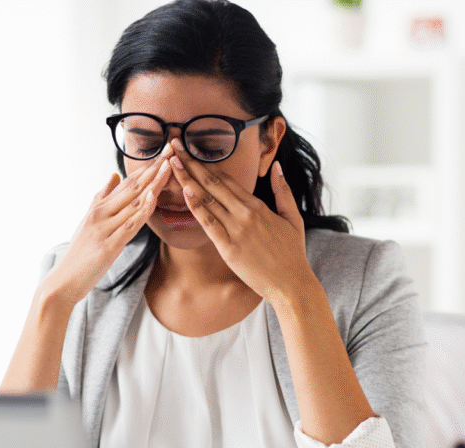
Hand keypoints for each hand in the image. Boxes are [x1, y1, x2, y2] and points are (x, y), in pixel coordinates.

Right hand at [45, 145, 173, 304]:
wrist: (63, 280)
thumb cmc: (79, 253)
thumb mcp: (88, 220)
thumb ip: (101, 197)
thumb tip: (113, 175)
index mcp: (99, 207)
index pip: (127, 183)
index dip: (146, 167)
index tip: (163, 153)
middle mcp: (101, 213)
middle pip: (132, 187)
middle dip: (153, 169)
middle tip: (171, 150)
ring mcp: (104, 229)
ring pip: (134, 202)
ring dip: (153, 184)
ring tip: (169, 167)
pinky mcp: (108, 246)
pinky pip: (130, 225)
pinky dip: (143, 211)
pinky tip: (154, 198)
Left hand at [168, 139, 312, 302]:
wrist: (292, 284)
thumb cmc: (292, 253)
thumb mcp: (293, 217)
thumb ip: (283, 190)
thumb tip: (276, 166)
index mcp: (257, 206)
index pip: (226, 179)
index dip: (205, 163)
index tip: (189, 150)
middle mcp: (244, 214)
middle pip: (212, 183)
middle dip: (191, 163)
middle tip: (173, 146)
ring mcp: (236, 230)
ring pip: (207, 199)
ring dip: (187, 179)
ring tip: (171, 163)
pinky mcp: (228, 248)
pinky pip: (209, 224)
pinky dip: (196, 207)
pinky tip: (185, 192)